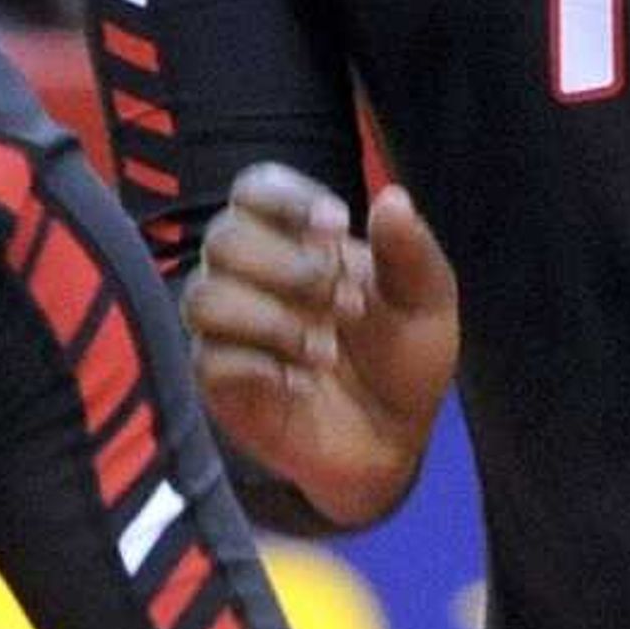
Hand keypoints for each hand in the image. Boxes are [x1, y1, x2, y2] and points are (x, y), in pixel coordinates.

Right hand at [184, 167, 459, 529]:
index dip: (286, 199)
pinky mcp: (219, 381)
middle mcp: (249, 273)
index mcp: (293, 237)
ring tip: (325, 352)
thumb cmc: (401, 356)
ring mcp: (227, 328)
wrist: (395, 440)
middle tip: (348, 304)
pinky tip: (301, 382)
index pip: (254, 189)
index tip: (337, 224)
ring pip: (205, 296)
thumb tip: (392, 198)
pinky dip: (262, 367)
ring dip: (273, 321)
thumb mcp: (424, 301)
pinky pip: (210, 359)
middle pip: (224, 237)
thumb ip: (409, 251)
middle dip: (290, 268)